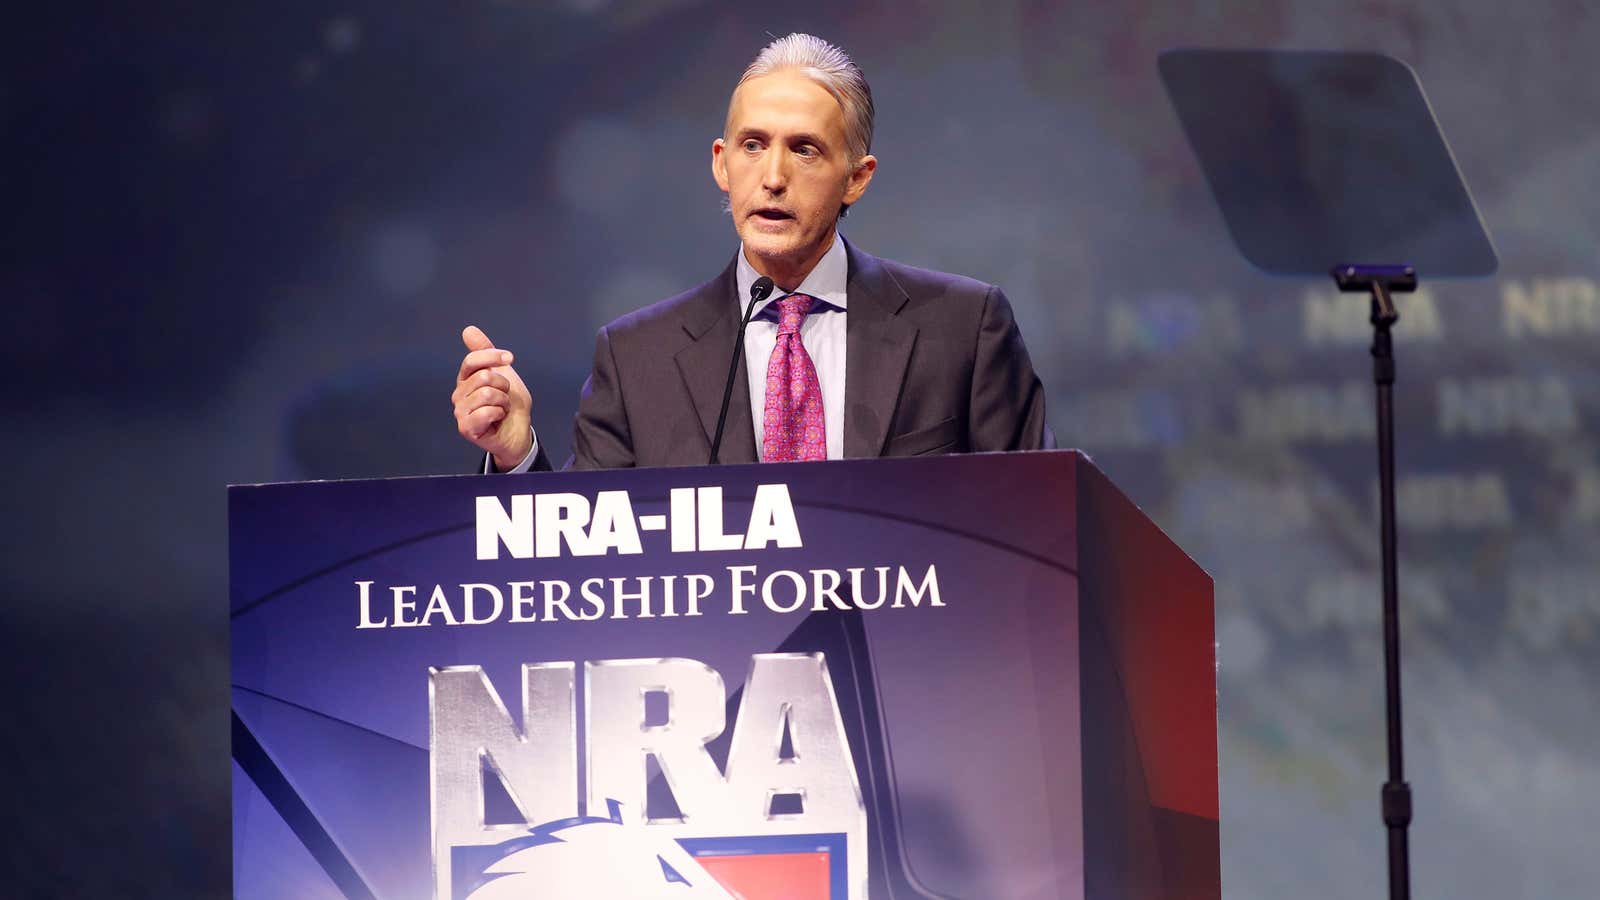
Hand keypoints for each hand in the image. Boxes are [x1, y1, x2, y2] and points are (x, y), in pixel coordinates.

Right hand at [452, 325, 533, 470]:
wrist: (519, 430)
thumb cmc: (509, 403)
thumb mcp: (502, 372)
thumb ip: (485, 351)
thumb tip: (468, 329)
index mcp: (465, 379)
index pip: (472, 360)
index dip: (493, 356)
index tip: (510, 358)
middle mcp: (458, 394)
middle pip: (484, 377)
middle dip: (504, 386)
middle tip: (505, 398)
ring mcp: (460, 412)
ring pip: (487, 393)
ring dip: (504, 401)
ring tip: (502, 409)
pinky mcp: (466, 428)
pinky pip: (486, 412)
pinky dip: (500, 414)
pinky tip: (498, 419)